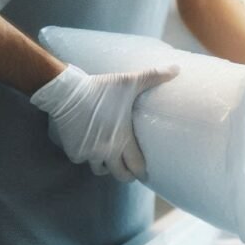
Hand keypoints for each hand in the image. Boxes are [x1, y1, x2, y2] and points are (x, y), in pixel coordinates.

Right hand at [31, 64, 178, 181]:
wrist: (67, 93)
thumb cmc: (101, 89)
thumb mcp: (130, 82)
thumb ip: (154, 76)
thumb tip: (177, 68)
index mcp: (123, 139)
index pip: (136, 167)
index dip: (142, 171)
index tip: (145, 172)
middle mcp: (106, 151)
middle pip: (120, 175)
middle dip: (127, 175)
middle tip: (130, 171)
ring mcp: (89, 153)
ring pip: (100, 170)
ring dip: (107, 166)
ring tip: (111, 159)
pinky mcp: (74, 151)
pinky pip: (83, 161)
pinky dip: (87, 156)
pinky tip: (89, 147)